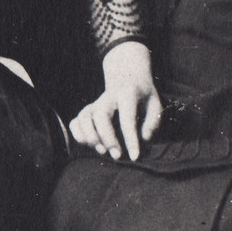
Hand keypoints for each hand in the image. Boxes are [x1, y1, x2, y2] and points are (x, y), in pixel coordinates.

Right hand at [70, 40, 159, 160]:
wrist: (127, 74)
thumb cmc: (143, 93)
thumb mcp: (155, 102)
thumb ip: (153, 121)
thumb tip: (144, 139)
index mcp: (128, 93)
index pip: (127, 118)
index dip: (130, 139)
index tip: (134, 156)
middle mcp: (108, 96)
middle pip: (101, 115)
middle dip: (107, 138)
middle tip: (117, 156)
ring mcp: (96, 102)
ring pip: (84, 117)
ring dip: (90, 136)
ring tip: (102, 151)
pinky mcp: (88, 109)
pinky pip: (76, 121)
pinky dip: (78, 134)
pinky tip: (88, 144)